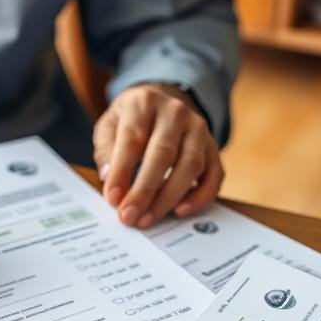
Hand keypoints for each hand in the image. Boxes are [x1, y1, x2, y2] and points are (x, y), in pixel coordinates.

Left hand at [93, 83, 223, 228]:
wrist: (163, 104)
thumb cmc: (131, 121)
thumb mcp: (109, 126)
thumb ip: (106, 151)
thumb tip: (109, 177)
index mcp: (144, 102)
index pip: (133, 139)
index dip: (122, 171)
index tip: (113, 199)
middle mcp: (176, 112)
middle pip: (163, 154)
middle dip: (145, 190)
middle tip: (130, 216)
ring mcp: (199, 129)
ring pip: (190, 165)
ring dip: (169, 198)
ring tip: (148, 219)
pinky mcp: (213, 147)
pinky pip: (214, 174)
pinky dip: (200, 196)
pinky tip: (181, 211)